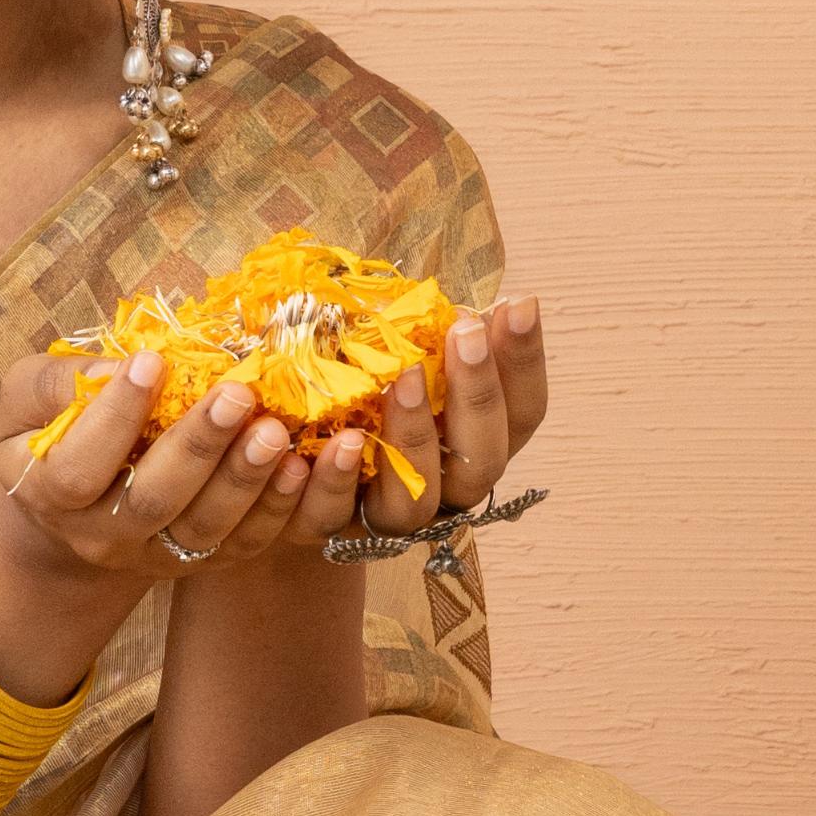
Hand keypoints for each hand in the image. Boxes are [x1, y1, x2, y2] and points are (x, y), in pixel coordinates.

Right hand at [0, 351, 311, 691]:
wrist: (73, 502)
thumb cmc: (52, 429)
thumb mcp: (29, 398)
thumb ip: (59, 384)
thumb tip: (120, 369)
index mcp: (47, 491)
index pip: (77, 467)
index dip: (113, 418)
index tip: (151, 362)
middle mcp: (100, 536)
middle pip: (151, 502)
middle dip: (198, 447)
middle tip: (237, 394)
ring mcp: (153, 554)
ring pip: (203, 529)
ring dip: (245, 479)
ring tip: (275, 430)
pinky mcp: (199, 559)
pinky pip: (242, 544)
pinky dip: (276, 510)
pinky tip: (300, 466)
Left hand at [352, 290, 547, 546]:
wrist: (290, 458)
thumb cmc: (359, 388)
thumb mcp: (395, 353)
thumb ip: (423, 335)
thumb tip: (442, 291)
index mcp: (475, 443)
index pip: (523, 413)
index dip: (525, 362)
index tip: (519, 304)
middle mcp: (444, 486)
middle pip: (484, 462)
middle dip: (478, 394)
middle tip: (464, 332)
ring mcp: (391, 512)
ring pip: (418, 500)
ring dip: (415, 437)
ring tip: (404, 377)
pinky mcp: (330, 524)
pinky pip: (334, 514)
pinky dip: (337, 478)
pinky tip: (338, 438)